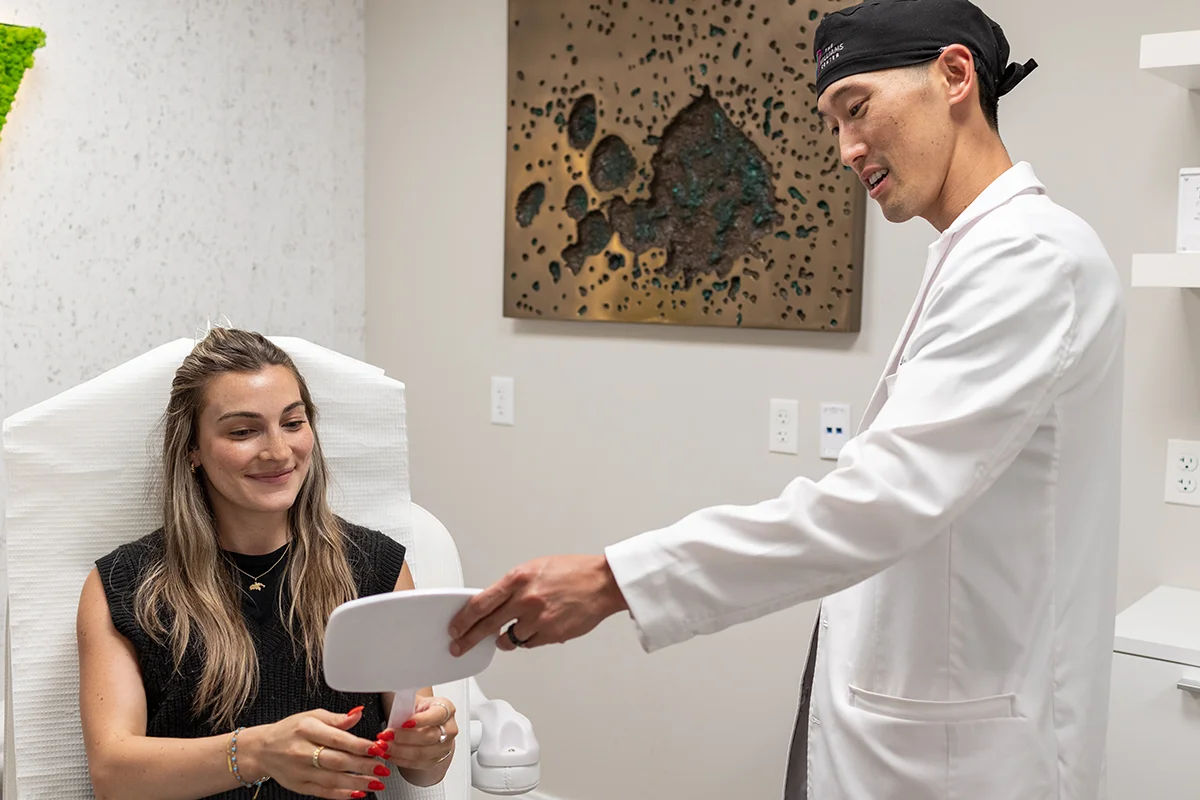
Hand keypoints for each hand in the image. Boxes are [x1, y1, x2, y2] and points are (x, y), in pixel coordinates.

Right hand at [240, 707, 392, 798]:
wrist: (263, 749)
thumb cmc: (290, 730)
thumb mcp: (312, 716)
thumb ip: (337, 718)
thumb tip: (359, 713)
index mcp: (307, 730)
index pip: (337, 739)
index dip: (360, 745)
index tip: (378, 748)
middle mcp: (302, 752)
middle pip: (337, 761)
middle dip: (363, 766)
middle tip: (382, 768)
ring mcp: (300, 772)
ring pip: (332, 780)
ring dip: (357, 783)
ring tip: (376, 783)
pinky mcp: (300, 786)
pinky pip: (323, 793)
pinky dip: (342, 795)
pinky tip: (357, 793)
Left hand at [378, 696, 457, 773]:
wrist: (425, 724)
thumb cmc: (419, 710)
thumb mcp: (414, 701)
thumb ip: (406, 701)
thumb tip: (392, 692)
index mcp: (446, 709)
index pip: (437, 715)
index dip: (421, 720)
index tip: (404, 723)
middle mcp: (449, 728)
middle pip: (429, 737)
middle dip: (404, 737)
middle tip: (387, 735)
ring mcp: (444, 746)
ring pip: (422, 753)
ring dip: (400, 750)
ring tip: (384, 745)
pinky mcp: (435, 760)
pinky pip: (417, 764)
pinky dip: (401, 760)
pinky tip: (390, 754)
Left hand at [448, 554, 627, 654]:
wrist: (602, 582)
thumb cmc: (573, 572)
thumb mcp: (536, 568)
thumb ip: (513, 586)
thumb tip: (493, 603)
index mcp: (518, 578)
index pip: (480, 603)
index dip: (464, 618)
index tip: (456, 627)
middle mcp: (525, 599)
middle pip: (486, 625)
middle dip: (469, 639)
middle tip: (459, 646)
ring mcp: (538, 618)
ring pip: (509, 639)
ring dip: (506, 638)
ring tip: (511, 632)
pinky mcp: (551, 633)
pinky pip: (529, 643)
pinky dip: (528, 639)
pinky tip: (535, 629)